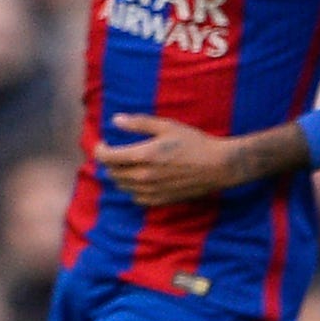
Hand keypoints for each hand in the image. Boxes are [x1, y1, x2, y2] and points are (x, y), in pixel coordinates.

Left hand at [93, 113, 254, 205]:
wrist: (219, 166)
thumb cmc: (194, 142)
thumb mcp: (167, 127)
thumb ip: (139, 123)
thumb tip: (115, 120)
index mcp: (143, 155)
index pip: (106, 157)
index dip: (100, 150)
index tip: (103, 144)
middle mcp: (143, 176)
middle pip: (112, 172)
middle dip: (110, 161)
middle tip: (116, 152)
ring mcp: (150, 190)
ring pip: (121, 186)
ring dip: (120, 175)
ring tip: (128, 164)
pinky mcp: (159, 200)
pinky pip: (135, 197)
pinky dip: (132, 188)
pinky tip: (141, 179)